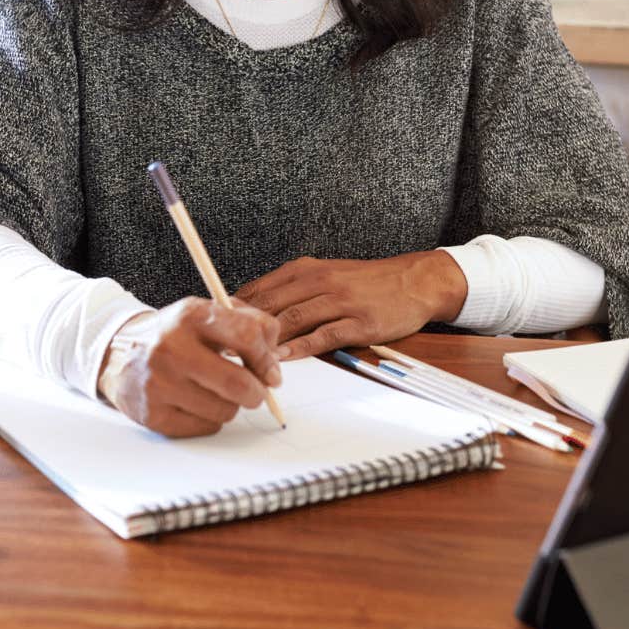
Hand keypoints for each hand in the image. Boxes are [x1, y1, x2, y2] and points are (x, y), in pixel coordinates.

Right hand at [96, 298, 282, 437]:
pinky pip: (205, 427)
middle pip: (238, 382)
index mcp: (190, 316)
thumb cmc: (174, 335)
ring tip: (214, 391)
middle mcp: (171, 348)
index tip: (271, 372)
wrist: (118, 354)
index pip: (246, 336)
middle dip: (257, 392)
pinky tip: (195, 403)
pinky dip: (209, 418)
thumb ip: (249, 323)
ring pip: (225, 410)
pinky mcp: (153, 414)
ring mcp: (159, 383)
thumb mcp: (207, 315)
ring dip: (230, 405)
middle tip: (255, 391)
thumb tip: (275, 357)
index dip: (267, 358)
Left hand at [236, 252, 466, 359]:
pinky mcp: (359, 322)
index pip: (260, 288)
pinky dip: (300, 347)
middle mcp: (320, 281)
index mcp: (306, 269)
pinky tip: (283, 358)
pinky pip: (324, 335)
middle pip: (271, 304)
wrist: (414, 281)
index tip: (214, 326)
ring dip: (267, 340)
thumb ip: (292, 290)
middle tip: (220, 347)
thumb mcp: (325, 274)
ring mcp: (340, 301)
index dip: (234, 308)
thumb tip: (253, 309)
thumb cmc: (366, 282)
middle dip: (243, 326)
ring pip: (294, 319)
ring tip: (244, 358)